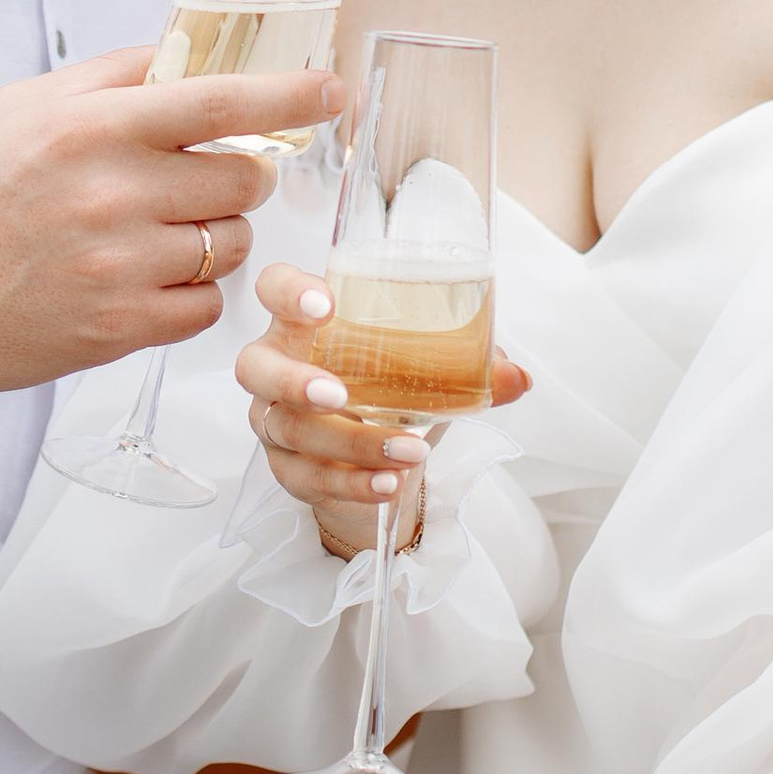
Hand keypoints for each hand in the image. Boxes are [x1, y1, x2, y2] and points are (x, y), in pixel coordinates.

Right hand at [0, 54, 345, 392]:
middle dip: (236, 177)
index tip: (333, 89)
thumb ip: (115, 77)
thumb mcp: (26, 104)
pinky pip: (203, 306)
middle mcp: (114, 193)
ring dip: (214, 236)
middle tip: (193, 181)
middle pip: (243, 179)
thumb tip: (190, 53)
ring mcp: (119, 267)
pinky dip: (190, 292)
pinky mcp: (116, 329)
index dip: (291, 93)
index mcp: (94, 127)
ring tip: (155, 233)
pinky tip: (145, 279)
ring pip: (231, 245)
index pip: (221, 100)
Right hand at [238, 264, 533, 563]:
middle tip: (340, 394)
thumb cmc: (389, 389)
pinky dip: (352, 483)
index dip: (287, 293)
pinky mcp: (285, 469)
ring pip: (288, 430)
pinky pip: (306, 479)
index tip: (323, 304)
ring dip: (350, 443)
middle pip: (254, 367)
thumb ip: (470, 365)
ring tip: (408, 451)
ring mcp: (275, 420)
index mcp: (304, 323)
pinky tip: (389, 484)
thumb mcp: (427, 369)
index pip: (273, 289)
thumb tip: (518, 377)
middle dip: (294, 381)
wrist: (376, 457)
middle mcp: (277, 365)